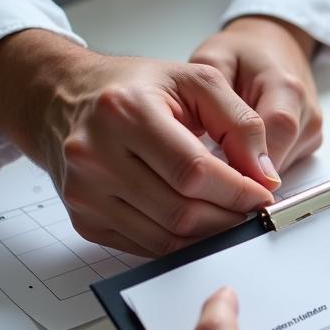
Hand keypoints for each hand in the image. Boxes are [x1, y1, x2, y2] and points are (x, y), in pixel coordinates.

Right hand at [0, 30, 278, 255]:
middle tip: (252, 211)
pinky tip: (199, 226)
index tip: (263, 194)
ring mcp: (85, 192)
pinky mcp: (84, 219)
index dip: (237, 190)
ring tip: (231, 218)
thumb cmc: (134, 88)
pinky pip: (145, 247)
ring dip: (209, 235)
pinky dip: (180, 243)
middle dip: (228, 216)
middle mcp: (96, 154)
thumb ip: (241, 123)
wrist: (63, 99)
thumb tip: (266, 175)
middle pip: (180, 210)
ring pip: (165, 236)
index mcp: (125, 111)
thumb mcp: (195, 82)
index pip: (194, 171)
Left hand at [190, 16, 322, 176]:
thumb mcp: (213, 59)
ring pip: (280, 168)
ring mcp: (312, 130)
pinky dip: (259, 165)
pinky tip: (242, 147)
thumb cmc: (241, 53)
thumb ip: (214, 100)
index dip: (249, 160)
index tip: (217, 173)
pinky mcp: (310, 143)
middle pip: (279, 159)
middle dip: (244, 170)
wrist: (273, 45)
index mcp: (286, 87)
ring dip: (251, 169)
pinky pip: (283, 165)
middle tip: (210, 165)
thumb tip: (213, 148)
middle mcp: (307, 112)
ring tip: (224, 148)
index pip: (277, 132)